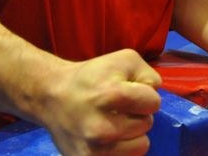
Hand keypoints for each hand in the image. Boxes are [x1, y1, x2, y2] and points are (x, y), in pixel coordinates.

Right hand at [42, 49, 161, 154]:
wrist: (52, 97)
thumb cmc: (92, 76)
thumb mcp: (124, 60)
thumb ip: (149, 74)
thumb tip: (155, 94)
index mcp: (111, 96)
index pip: (154, 103)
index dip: (145, 95)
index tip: (130, 92)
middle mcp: (102, 127)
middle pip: (147, 124)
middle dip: (137, 114)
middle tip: (118, 108)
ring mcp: (94, 149)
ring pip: (141, 146)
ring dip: (132, 134)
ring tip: (114, 123)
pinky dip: (122, 148)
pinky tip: (109, 137)